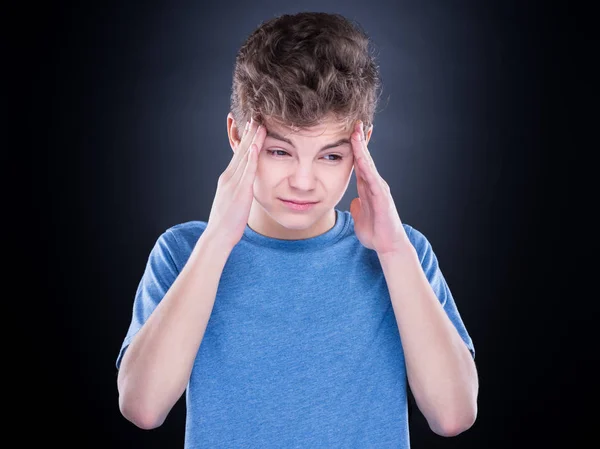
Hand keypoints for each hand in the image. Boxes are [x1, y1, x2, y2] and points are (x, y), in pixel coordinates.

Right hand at [205, 117, 265, 249]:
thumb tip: (245, 187)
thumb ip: (239, 191)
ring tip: (259, 123)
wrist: (218, 235)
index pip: (238, 155)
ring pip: (245, 156)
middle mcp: (229, 177)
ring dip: (252, 139)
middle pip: (241, 150)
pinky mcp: (240, 190)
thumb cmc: (227, 223)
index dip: (245, 139)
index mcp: (228, 179)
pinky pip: (248, 170)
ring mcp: (234, 183)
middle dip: (249, 133)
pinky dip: (252, 156)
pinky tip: (257, 145)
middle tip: (256, 116)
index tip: (251, 125)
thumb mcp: (233, 201)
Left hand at [349, 121, 409, 254]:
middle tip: (353, 121)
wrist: (388, 246)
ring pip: (368, 164)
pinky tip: (360, 155)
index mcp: (367, 187)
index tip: (347, 131)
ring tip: (356, 131)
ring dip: (362, 147)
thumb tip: (354, 201)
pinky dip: (366, 165)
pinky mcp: (382, 196)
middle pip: (365, 158)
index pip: (359, 163)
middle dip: (359, 140)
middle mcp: (374, 184)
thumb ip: (358, 206)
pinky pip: (372, 178)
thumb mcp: (360, 216)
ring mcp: (379, 189)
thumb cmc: (375, 232)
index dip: (354, 148)